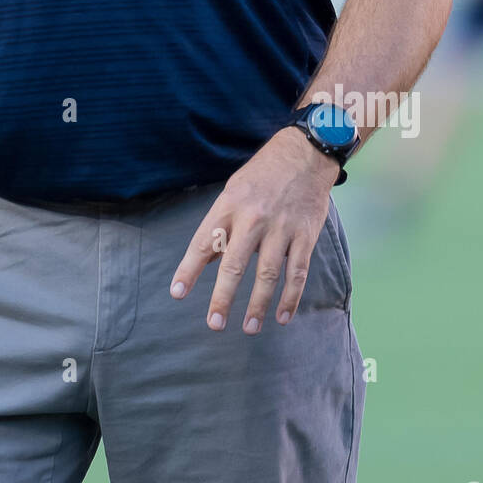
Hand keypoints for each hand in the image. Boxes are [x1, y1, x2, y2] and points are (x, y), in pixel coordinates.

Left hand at [169, 126, 339, 333]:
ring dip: (258, 305)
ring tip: (249, 327)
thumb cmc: (263, 174)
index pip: (204, 242)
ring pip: (267, 274)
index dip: (189, 269)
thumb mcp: (234, 190)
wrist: (305, 155)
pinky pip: (297, 272)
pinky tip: (283, 316)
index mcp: (230, 205)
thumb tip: (209, 258)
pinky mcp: (305, 236)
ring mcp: (281, 228)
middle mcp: (253, 218)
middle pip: (234, 264)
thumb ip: (223, 223)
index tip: (177, 292)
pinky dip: (290, 297)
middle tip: (214, 323)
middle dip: (222, 297)